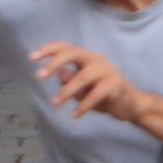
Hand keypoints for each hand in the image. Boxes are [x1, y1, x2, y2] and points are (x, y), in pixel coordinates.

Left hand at [32, 42, 146, 122]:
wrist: (130, 104)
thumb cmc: (103, 94)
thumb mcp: (82, 88)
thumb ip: (70, 80)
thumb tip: (61, 74)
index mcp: (88, 58)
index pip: (67, 47)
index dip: (49, 49)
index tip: (31, 57)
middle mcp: (97, 60)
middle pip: (74, 53)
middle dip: (54, 63)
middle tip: (38, 76)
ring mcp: (107, 71)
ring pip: (83, 77)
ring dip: (66, 91)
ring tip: (54, 103)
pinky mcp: (115, 85)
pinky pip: (96, 94)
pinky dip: (83, 105)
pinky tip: (74, 115)